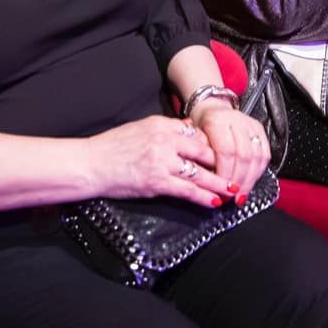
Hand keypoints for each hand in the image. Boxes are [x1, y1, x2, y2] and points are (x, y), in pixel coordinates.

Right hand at [88, 115, 233, 207]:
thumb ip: (167, 128)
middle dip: (222, 163)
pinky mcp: (157, 182)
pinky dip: (203, 197)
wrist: (91, 164)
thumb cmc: (113, 146)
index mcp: (162, 125)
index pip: (196, 133)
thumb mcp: (141, 127)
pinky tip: (214, 202)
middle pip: (205, 151)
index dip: (213, 145)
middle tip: (236, 172)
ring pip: (200, 173)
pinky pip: (187, 190)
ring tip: (232, 190)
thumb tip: (190, 127)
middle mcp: (166, 141)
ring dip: (219, 183)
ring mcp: (163, 162)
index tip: (223, 154)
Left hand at [190, 103, 270, 201]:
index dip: (225, 173)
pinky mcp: (261, 130)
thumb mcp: (194, 138)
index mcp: (217, 120)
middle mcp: (237, 120)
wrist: (211, 107)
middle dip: (238, 180)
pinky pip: (265, 155)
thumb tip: (210, 184)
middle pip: (243, 155)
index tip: (221, 190)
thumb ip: (202, 157)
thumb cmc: (199, 126)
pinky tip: (250, 184)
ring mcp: (251, 125)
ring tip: (241, 195)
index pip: (225, 151)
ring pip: (256, 156)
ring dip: (249, 180)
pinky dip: (258, 173)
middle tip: (231, 198)